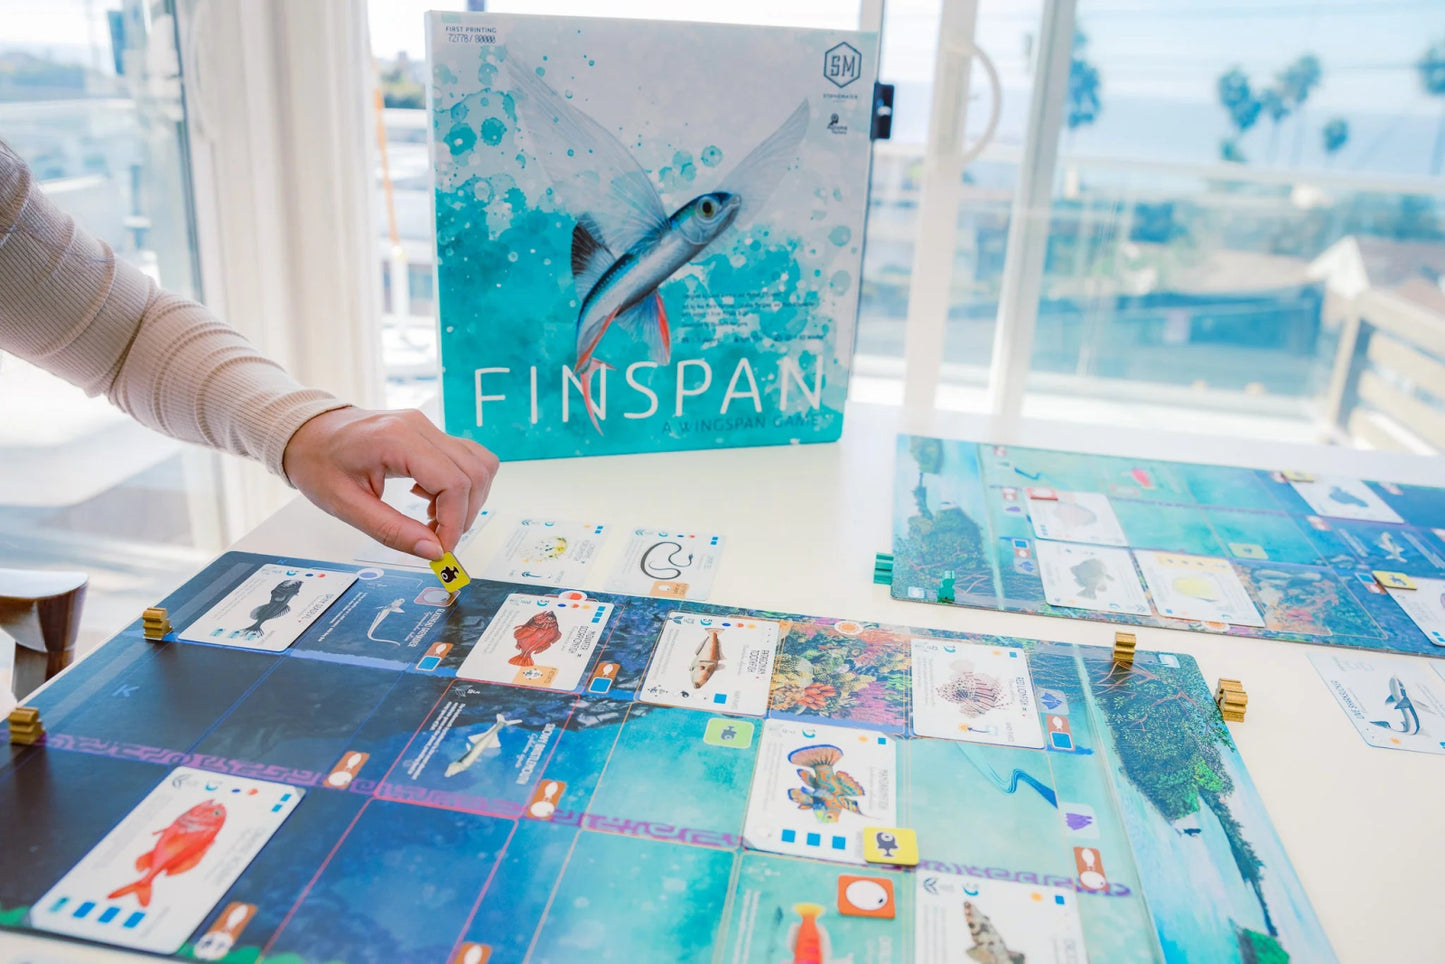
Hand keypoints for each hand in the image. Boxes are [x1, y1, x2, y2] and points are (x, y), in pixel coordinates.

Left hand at [282, 407, 498, 560]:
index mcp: (396, 440)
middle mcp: (419, 427)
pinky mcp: (429, 432)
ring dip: (468, 499)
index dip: (454, 523)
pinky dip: (462, 485)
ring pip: (479, 464)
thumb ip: (392, 531)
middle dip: (464, 515)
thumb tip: (433, 552)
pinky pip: (467, 457)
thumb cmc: (318, 464)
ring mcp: (427, 426)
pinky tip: (432, 499)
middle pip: (473, 473)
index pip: (452, 482)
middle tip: (437, 539)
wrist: (305, 432)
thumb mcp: (346, 506)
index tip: (440, 549)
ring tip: (434, 519)